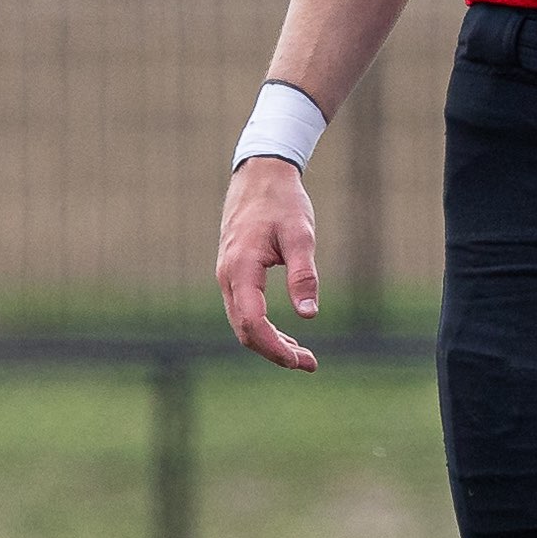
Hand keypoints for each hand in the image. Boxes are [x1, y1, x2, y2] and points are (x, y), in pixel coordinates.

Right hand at [216, 155, 318, 370]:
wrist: (260, 174)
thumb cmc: (283, 202)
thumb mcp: (301, 235)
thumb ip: (303, 274)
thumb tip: (309, 314)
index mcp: (240, 269)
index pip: (251, 322)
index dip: (274, 347)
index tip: (300, 361)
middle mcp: (227, 276)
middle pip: (244, 330)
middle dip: (275, 351)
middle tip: (309, 364)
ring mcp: (227, 275)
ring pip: (242, 322)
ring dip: (270, 342)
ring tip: (303, 356)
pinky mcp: (233, 272)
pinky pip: (243, 310)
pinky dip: (263, 327)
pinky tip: (287, 335)